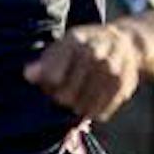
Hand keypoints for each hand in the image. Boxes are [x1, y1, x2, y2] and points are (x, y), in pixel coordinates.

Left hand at [24, 24, 144, 120]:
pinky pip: (100, 112)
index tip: (50, 83)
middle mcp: (95, 52)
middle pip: (66, 96)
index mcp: (75, 40)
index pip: (52, 77)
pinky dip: (93, 112)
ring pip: (83, 108)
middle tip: (63, 93)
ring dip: (77, 107)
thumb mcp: (63, 47)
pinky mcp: (124, 85)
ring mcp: (112, 69)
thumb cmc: (83, 48)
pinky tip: (92, 102)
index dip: (47, 87)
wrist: (126, 42)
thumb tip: (28, 75)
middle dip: (61, 99)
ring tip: (77, 98)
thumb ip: (45, 63)